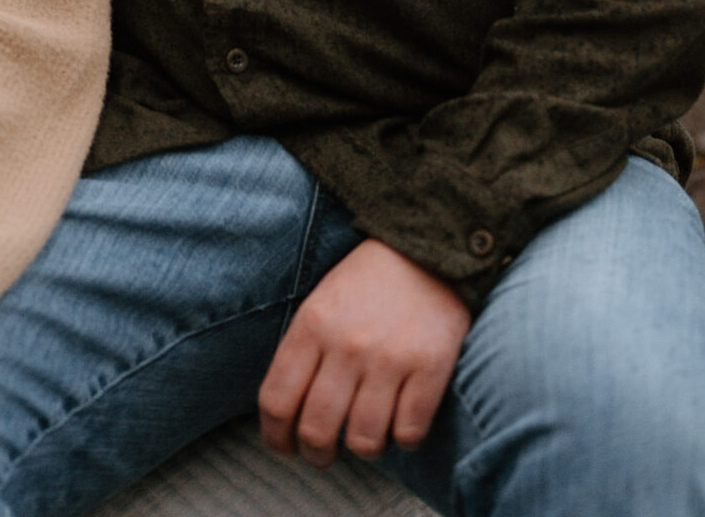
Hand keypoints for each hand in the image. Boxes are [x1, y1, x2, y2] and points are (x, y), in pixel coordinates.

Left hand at [258, 238, 470, 465]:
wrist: (423, 250)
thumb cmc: (364, 285)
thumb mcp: (318, 306)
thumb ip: (302, 355)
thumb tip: (286, 417)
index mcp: (311, 326)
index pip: (277, 400)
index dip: (275, 437)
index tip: (284, 448)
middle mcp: (346, 345)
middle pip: (316, 430)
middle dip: (316, 455)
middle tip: (323, 454)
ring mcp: (389, 358)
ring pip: (363, 440)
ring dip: (363, 448)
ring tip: (366, 434)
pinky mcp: (430, 368)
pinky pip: (409, 433)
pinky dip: (404, 439)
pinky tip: (401, 421)